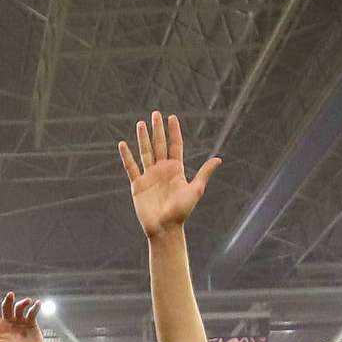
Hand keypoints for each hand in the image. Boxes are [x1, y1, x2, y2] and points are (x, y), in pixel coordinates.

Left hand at [0, 287, 44, 341]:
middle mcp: (9, 322)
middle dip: (8, 300)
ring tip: (28, 301)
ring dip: (23, 303)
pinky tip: (37, 304)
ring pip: (20, 308)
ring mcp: (20, 322)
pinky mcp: (31, 323)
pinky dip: (35, 307)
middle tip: (10, 295)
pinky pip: (32, 312)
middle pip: (7, 307)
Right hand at [119, 111, 220, 237]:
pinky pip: (131, 167)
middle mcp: (162, 170)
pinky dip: (126, 156)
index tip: (172, 117)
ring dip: (143, 138)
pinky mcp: (138, 185)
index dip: (174, 131)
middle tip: (156, 114)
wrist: (165, 228)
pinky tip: (122, 144)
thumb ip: (204, 173)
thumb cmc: (181, 212)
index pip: (175, 145)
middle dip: (157, 130)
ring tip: (141, 123)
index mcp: (176, 169)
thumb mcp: (195, 190)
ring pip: (145, 152)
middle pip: (159, 145)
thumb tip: (219, 159)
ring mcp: (149, 176)